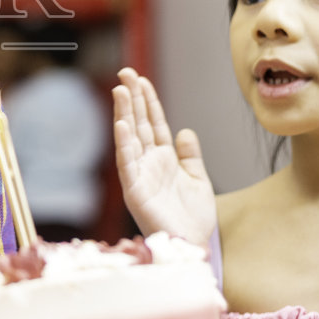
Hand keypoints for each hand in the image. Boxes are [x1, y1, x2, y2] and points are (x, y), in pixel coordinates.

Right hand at [113, 69, 216, 246]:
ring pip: (130, 138)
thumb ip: (190, 155)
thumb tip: (185, 130)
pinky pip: (127, 164)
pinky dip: (124, 144)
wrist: (193, 246)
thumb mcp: (198, 179)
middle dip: (132, 98)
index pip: (153, 123)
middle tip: (126, 72)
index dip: (148, 101)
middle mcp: (148, 164)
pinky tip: (122, 125)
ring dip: (124, 114)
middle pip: (139, 124)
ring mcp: (140, 176)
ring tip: (120, 90)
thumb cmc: (193, 218)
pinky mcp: (135, 192)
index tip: (141, 79)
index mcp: (163, 160)